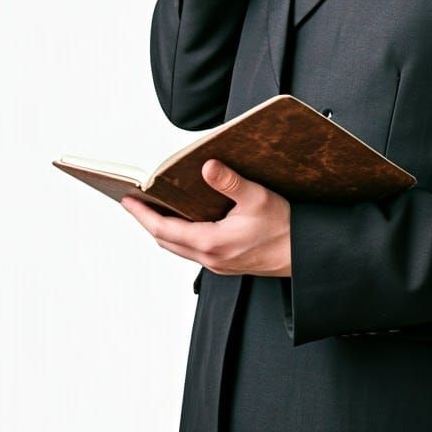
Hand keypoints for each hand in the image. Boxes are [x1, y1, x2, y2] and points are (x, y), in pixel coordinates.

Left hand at [120, 159, 291, 277]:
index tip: (127, 199)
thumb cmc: (284, 227)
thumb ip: (230, 181)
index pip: (163, 229)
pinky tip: (186, 221)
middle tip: (134, 201)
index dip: (142, 214)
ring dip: (163, 229)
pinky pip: (192, 250)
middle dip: (147, 221)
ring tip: (154, 208)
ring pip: (178, 247)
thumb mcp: (258, 197)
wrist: (304, 256)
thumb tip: (206, 166)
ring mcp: (217, 264)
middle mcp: (210, 258)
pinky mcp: (226, 264)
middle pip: (165, 240)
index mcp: (211, 242)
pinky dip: (180, 235)